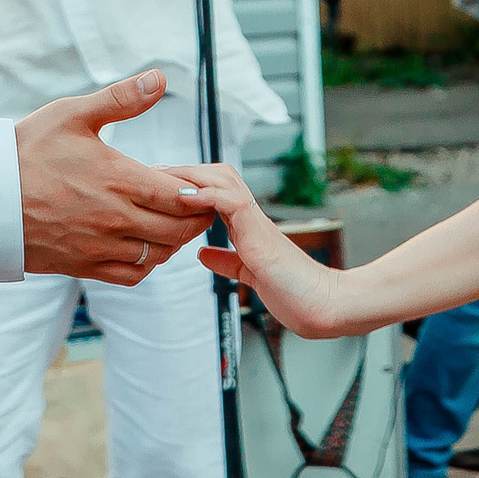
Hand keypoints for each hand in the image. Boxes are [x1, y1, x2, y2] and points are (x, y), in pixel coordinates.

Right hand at [17, 72, 218, 284]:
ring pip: (158, 254)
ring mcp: (99, 247)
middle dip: (194, 217)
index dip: (198, 193)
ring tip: (171, 220)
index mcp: (118, 180)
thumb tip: (160, 78)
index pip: (181, 197)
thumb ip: (121, 98)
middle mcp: (114, 219)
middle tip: (196, 203)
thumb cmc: (26, 150)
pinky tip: (146, 245)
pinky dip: (148, 264)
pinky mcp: (82, 266)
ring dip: (173, 240)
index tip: (200, 184)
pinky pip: (131, 275)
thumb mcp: (72, 114)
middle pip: (177, 229)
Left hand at [165, 163, 364, 336]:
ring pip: (223, 179)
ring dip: (192, 174)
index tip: (160, 183)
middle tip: (154, 170)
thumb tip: (204, 254)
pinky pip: (231, 202)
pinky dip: (206, 194)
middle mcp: (252, 218)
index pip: (216, 192)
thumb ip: (228, 261)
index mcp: (249, 227)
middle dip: (185, 170)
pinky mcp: (260, 233)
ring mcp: (256, 222)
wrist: (324, 307)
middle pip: (218, 174)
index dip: (189, 183)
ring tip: (164, 175)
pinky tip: (184, 195)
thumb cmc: (295, 293)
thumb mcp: (249, 276)